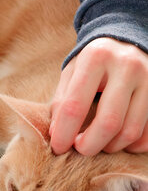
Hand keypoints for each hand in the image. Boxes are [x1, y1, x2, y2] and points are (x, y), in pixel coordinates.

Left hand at [50, 38, 147, 155]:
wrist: (127, 40)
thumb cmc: (93, 62)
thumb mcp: (72, 71)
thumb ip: (61, 101)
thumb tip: (57, 134)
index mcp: (96, 58)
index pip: (75, 106)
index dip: (64, 133)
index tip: (58, 148)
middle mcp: (127, 66)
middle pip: (108, 122)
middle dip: (90, 145)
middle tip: (80, 149)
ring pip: (131, 131)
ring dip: (110, 146)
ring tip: (98, 143)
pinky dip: (133, 145)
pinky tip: (118, 141)